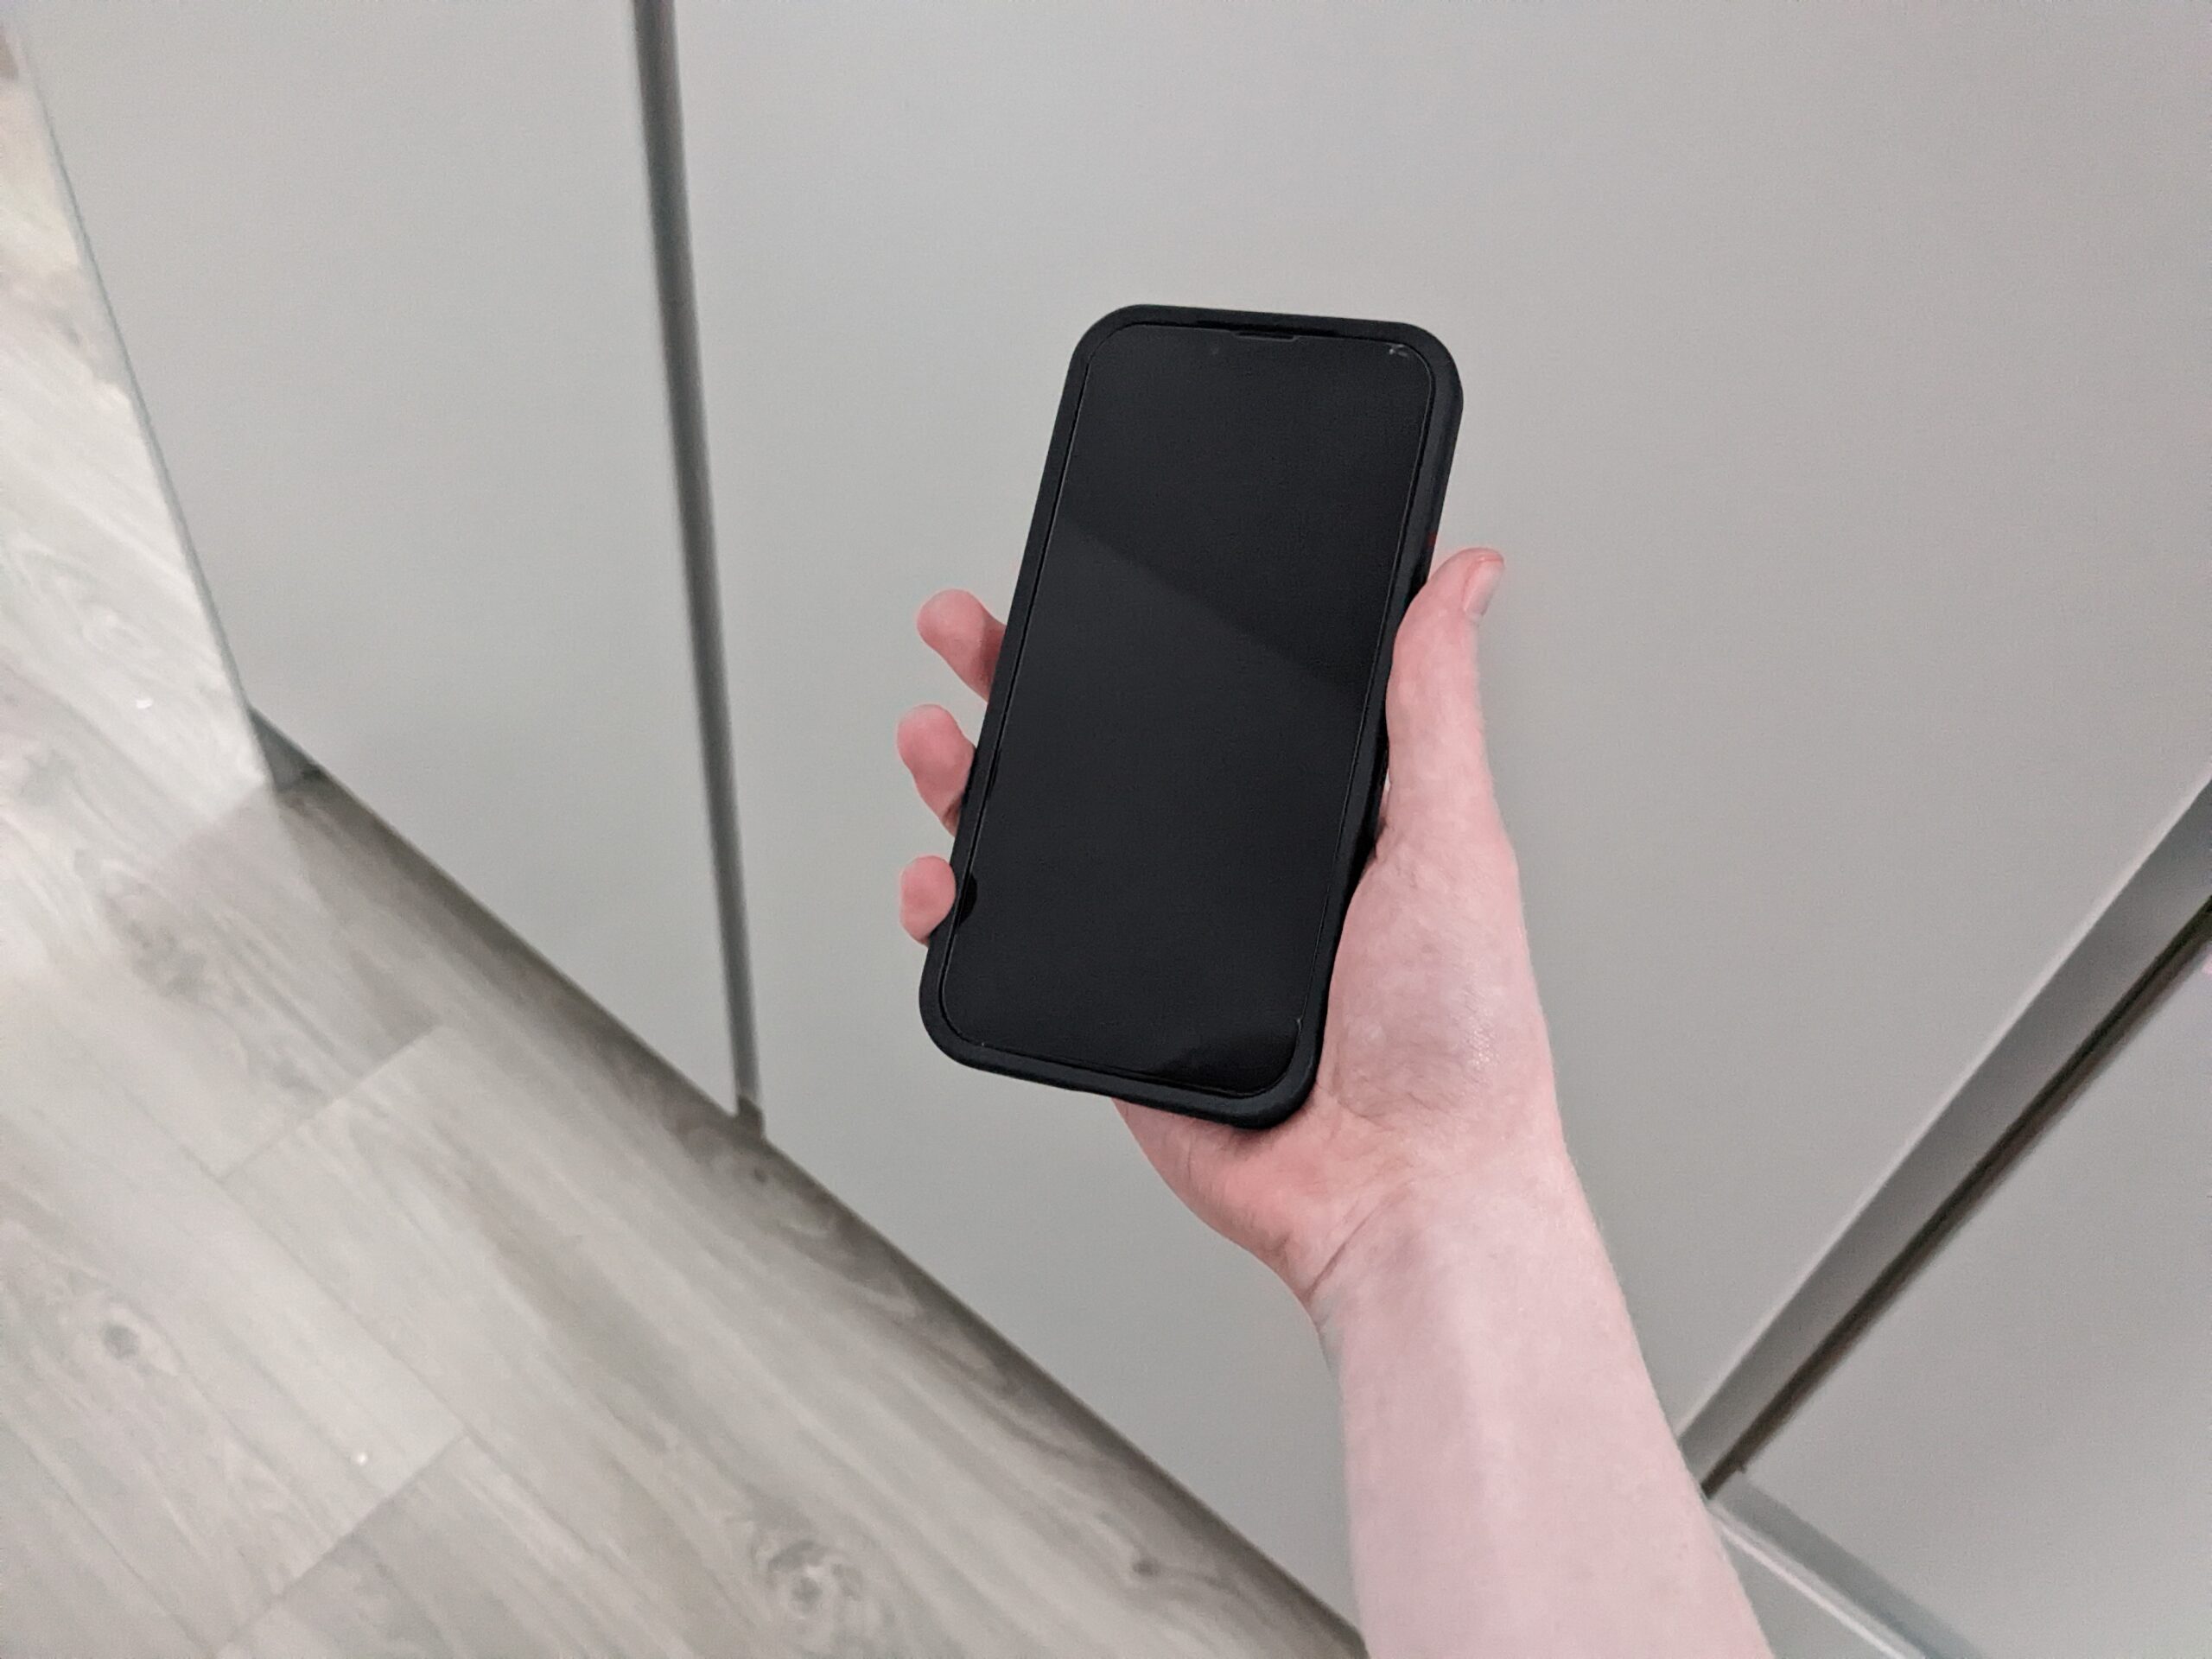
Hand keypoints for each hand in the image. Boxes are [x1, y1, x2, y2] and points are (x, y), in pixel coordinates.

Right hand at [896, 548, 1560, 1319]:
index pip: (1203, 701)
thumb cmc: (1458, 1038)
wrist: (1402, 1194)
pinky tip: (943, 881)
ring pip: (1039, 847)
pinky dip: (959, 914)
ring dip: (967, 786)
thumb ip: (1433, 708)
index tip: (1089, 574)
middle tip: (969, 631)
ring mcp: (1160, 947)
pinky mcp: (1109, 1017)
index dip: (1138, 636)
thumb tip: (1461, 576)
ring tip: (935, 741)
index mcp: (1305, 819)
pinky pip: (1017, 955)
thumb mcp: (1452, 840)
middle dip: (1019, 688)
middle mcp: (1226, 874)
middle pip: (1098, 759)